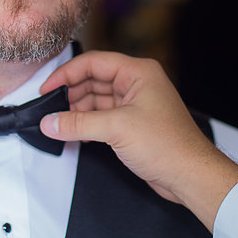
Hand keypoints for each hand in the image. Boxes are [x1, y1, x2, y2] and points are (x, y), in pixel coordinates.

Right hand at [39, 51, 237, 230]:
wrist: (190, 175)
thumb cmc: (168, 145)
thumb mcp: (117, 129)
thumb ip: (79, 124)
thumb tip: (50, 122)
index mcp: (138, 72)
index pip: (93, 62)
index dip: (67, 73)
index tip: (47, 88)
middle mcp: (137, 84)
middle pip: (93, 80)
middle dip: (71, 94)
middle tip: (49, 109)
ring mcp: (135, 104)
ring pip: (97, 100)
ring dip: (78, 112)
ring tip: (59, 124)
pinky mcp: (133, 124)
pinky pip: (103, 117)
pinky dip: (88, 124)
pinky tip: (76, 134)